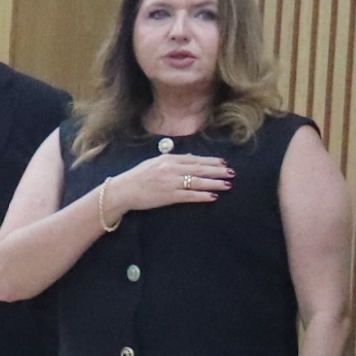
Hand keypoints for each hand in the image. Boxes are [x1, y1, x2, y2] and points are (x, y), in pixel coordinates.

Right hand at [106, 152, 233, 219]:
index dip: (211, 161)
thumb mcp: (155, 163)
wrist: (123, 190)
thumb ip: (174, 160)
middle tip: (232, 172)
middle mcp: (171, 169)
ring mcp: (171, 183)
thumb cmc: (138, 176)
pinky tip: (213, 197)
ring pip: (198, 182)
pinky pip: (190, 196)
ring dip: (215, 183)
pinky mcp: (169, 196)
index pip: (195, 159)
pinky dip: (202, 196)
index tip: (223, 162)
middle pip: (200, 169)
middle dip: (218, 171)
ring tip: (228, 184)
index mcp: (168, 159)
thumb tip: (192, 158)